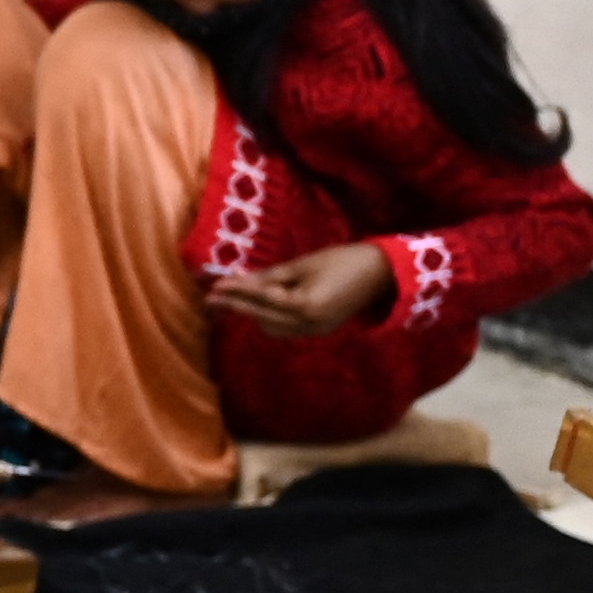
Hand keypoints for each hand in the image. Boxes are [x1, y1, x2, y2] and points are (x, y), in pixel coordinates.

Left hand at [208, 239, 396, 339]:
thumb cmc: (341, 260)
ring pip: (271, 328)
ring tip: (235, 300)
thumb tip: (239, 281)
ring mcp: (314, 332)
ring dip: (253, 314)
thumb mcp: (303, 265)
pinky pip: (286, 330)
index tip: (214, 287)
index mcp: (304, 304)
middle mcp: (308, 324)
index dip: (236, 292)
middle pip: (261, 317)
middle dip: (237, 306)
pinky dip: (271, 319)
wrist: (380, 274)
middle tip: (212, 297)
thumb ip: (270, 277)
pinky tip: (262, 307)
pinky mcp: (319, 332)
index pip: (261, 299)